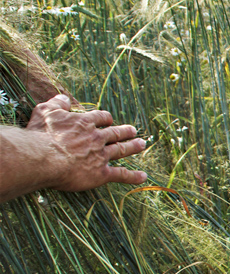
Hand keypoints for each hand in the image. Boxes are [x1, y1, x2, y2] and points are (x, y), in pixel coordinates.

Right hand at [28, 94, 147, 191]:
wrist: (44, 158)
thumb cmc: (41, 135)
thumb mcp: (46, 112)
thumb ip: (57, 103)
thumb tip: (64, 97)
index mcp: (84, 123)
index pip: (100, 118)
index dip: (105, 118)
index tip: (109, 119)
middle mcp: (96, 138)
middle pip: (115, 133)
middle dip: (125, 131)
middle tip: (134, 131)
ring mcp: (101, 155)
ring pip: (121, 150)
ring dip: (133, 147)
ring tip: (141, 144)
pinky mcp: (102, 173)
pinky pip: (121, 174)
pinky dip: (133, 176)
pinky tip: (143, 176)